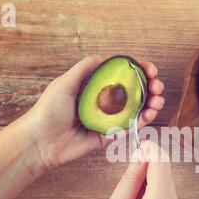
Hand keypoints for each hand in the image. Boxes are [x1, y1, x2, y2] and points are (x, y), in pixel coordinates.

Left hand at [19, 56, 164, 172]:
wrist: (41, 142)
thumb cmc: (48, 111)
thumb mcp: (64, 83)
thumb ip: (85, 69)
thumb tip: (105, 57)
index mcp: (95, 88)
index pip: (122, 76)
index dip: (138, 72)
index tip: (150, 69)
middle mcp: (104, 103)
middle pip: (133, 93)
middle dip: (150, 88)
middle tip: (158, 87)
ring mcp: (108, 120)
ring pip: (135, 110)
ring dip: (150, 104)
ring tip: (158, 101)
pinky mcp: (108, 137)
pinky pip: (128, 128)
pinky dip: (141, 121)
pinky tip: (148, 114)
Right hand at [92, 141, 184, 198]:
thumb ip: (131, 178)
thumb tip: (141, 153)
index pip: (161, 163)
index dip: (151, 149)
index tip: (139, 144)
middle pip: (166, 173)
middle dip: (149, 168)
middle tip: (127, 180)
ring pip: (167, 184)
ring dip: (151, 182)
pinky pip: (169, 198)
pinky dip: (156, 195)